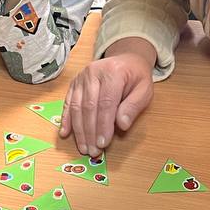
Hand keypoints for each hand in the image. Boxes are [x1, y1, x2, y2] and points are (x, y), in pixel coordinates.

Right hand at [60, 39, 154, 155]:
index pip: (106, 103)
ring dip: (78, 130)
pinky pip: (68, 102)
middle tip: (92, 151)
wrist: (126, 59)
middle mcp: (93, 72)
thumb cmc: (136, 77)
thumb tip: (122, 125)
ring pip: (76, 106)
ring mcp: (81, 77)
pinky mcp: (74, 83)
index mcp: (113, 73)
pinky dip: (66, 119)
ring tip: (83, 147)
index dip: (103, 125)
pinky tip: (65, 133)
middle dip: (90, 132)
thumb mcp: (144, 90)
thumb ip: (134, 106)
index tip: (103, 143)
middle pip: (88, 106)